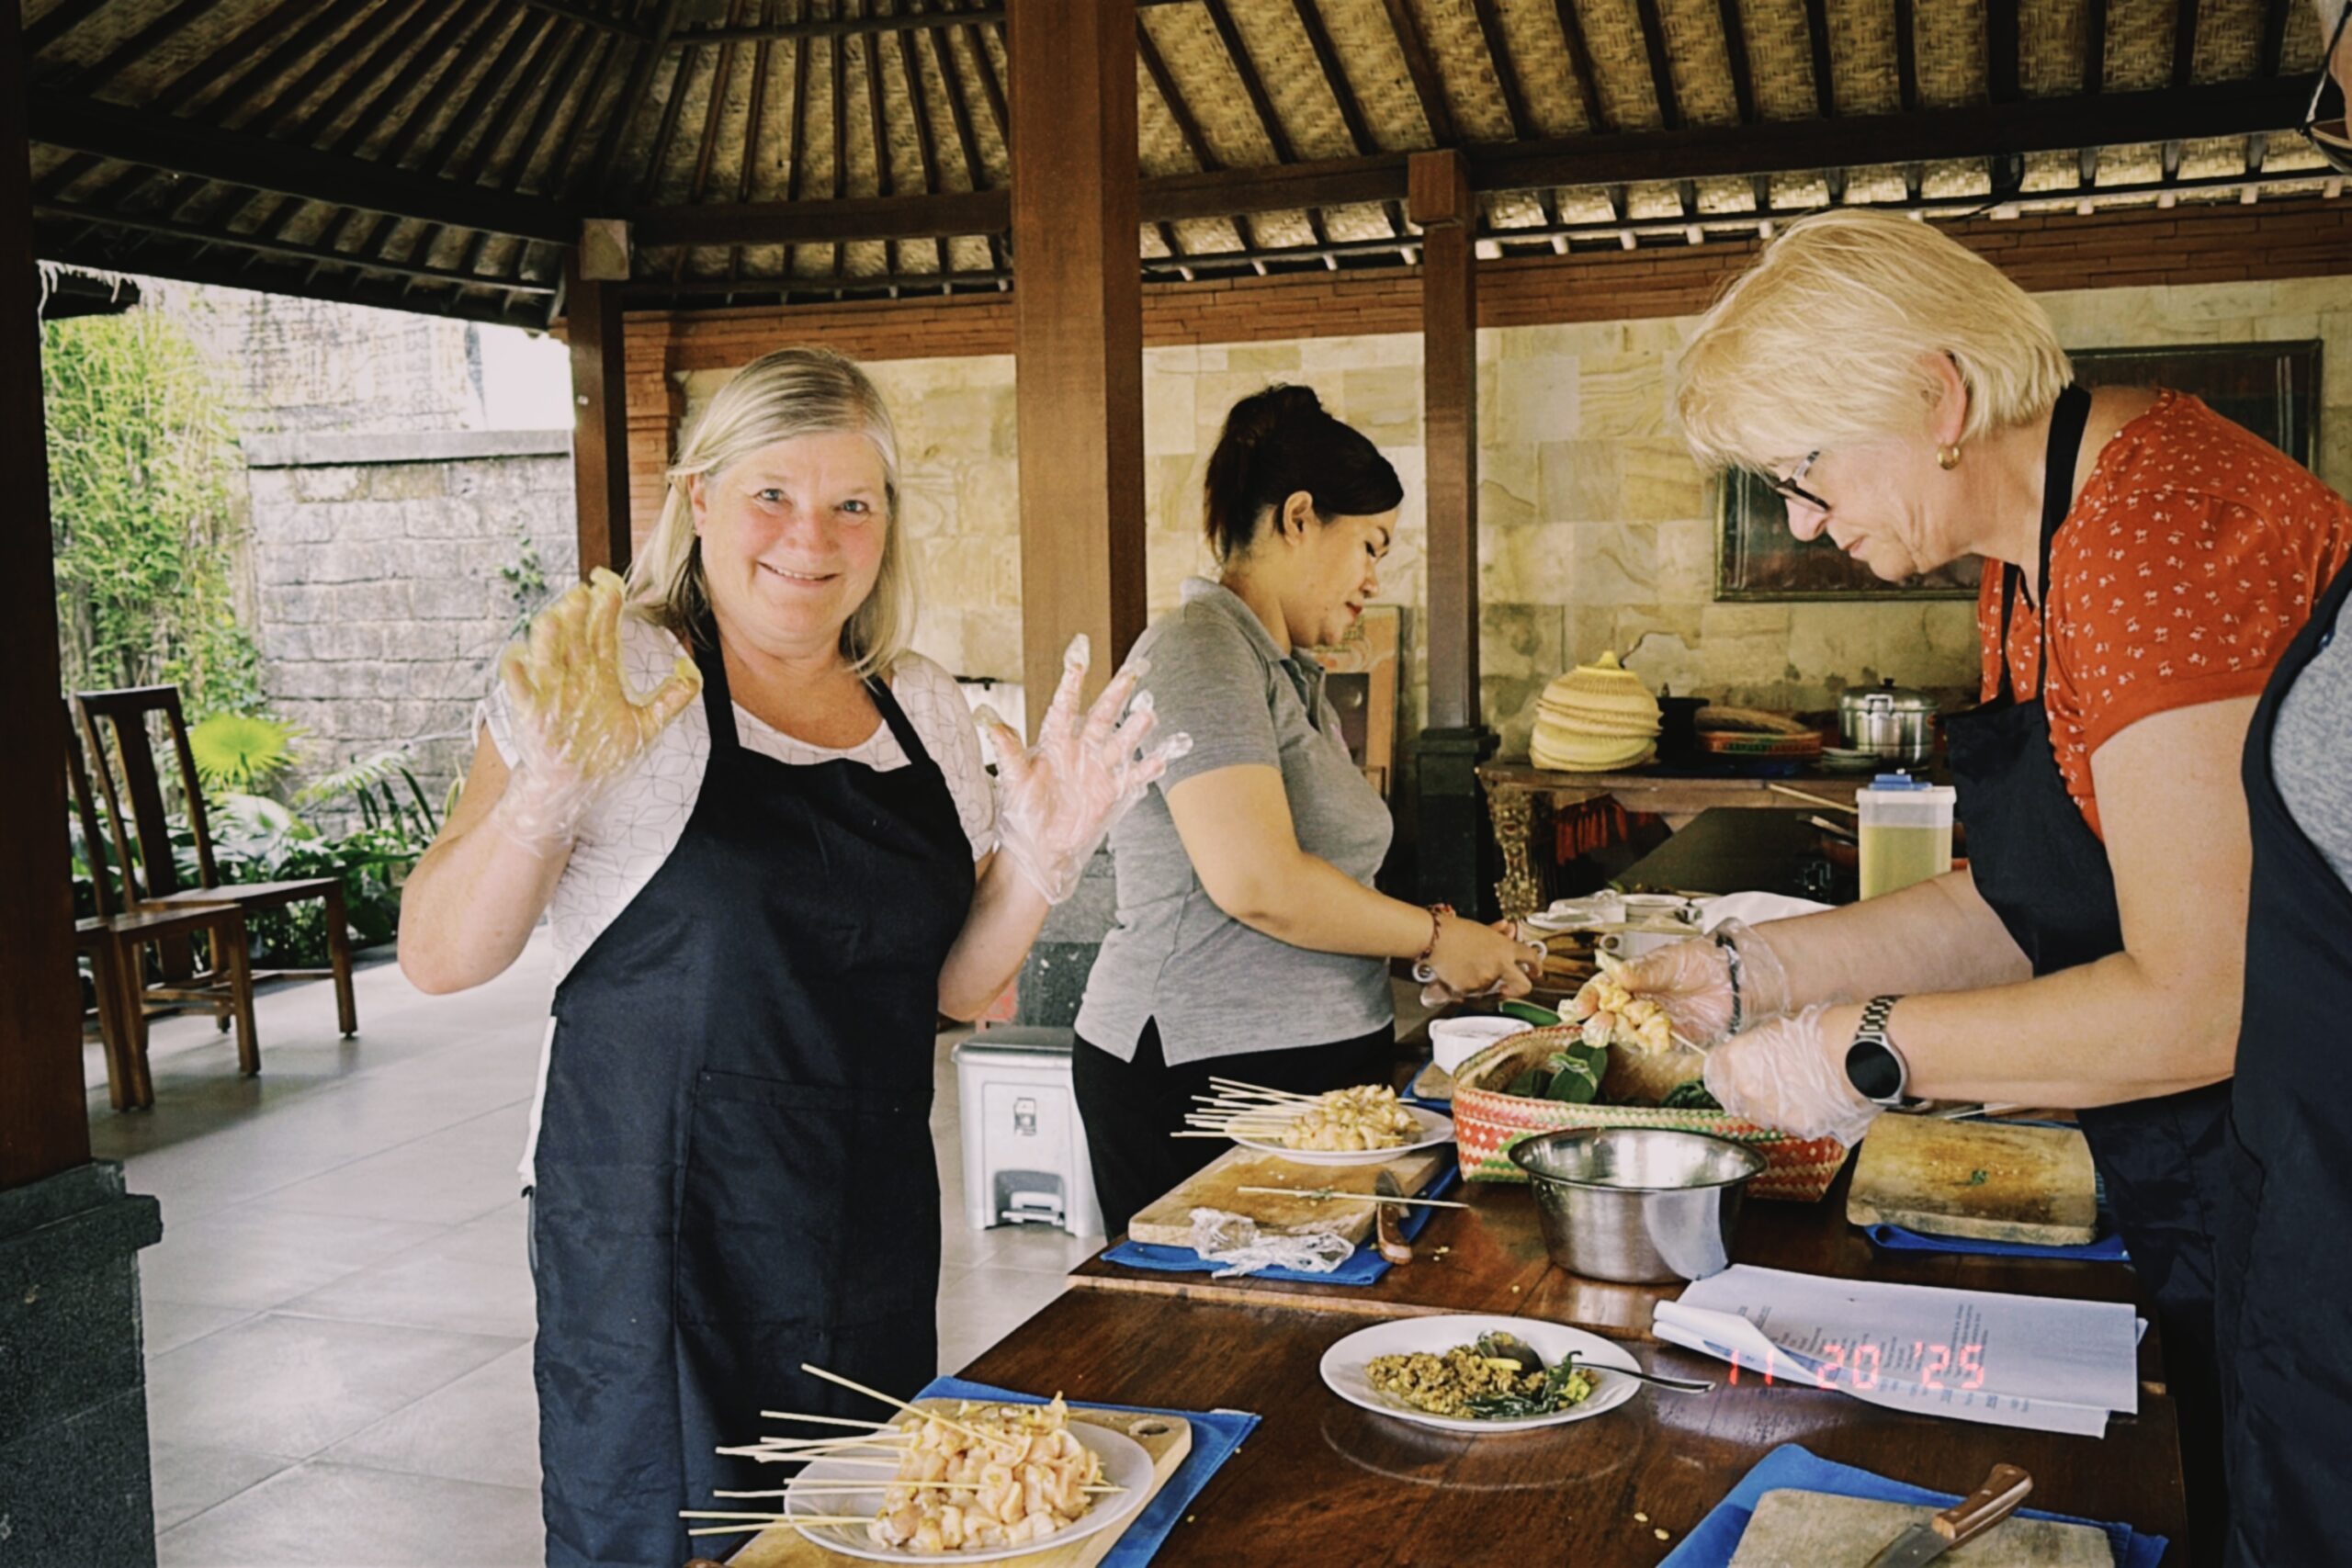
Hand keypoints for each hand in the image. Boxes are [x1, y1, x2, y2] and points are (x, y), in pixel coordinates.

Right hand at [489, 567, 700, 855]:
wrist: (573, 786)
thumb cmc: (604, 753)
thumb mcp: (645, 726)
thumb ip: (671, 699)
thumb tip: (691, 670)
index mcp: (599, 673)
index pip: (603, 630)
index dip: (606, 605)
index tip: (611, 582)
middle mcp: (574, 677)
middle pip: (575, 637)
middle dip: (578, 614)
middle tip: (583, 593)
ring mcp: (551, 694)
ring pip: (547, 657)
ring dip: (549, 638)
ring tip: (554, 618)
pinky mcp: (533, 716)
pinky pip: (520, 692)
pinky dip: (517, 676)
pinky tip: (517, 658)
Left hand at [981, 634, 1191, 904]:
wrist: (1039, 848)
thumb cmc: (1022, 814)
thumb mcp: (1012, 782)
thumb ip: (1007, 750)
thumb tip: (987, 718)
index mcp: (1054, 743)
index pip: (1064, 708)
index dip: (1071, 686)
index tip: (1078, 661)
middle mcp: (1079, 750)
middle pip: (1101, 717)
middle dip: (1116, 695)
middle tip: (1131, 674)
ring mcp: (1097, 770)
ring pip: (1121, 742)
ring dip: (1136, 729)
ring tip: (1149, 713)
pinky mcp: (1110, 791)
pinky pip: (1133, 776)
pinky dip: (1148, 768)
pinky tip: (1161, 758)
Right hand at [1422, 915, 1539, 1001]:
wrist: (1434, 937)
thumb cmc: (1455, 930)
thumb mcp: (1482, 930)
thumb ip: (1499, 934)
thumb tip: (1508, 930)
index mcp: (1506, 948)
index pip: (1531, 958)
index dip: (1536, 966)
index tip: (1535, 971)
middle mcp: (1500, 966)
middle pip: (1524, 986)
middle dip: (1521, 988)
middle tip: (1511, 986)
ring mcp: (1486, 980)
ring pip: (1493, 989)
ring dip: (1485, 982)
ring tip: (1469, 966)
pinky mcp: (1470, 989)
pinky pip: (1474, 992)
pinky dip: (1468, 986)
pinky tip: (1460, 972)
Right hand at [1572, 919, 1789, 1046]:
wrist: (1738, 976)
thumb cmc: (1705, 960)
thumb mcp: (1670, 959)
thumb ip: (1643, 970)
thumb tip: (1617, 973)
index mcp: (1634, 979)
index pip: (1603, 989)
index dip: (1589, 998)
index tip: (1581, 1005)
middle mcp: (1641, 1001)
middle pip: (1610, 1014)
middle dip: (1599, 1019)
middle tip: (1597, 1019)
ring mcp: (1655, 1021)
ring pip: (1628, 1032)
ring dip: (1619, 1032)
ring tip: (1616, 1026)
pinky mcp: (1674, 1037)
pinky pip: (1654, 1044)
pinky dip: (1646, 1043)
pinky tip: (1642, 1037)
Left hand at [1701, 1002, 1877, 1144]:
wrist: (1863, 1050)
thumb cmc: (1826, 1030)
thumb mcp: (1778, 1027)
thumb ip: (1754, 1047)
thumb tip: (1747, 1055)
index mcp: (1737, 1060)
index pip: (1714, 1070)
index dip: (1725, 1066)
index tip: (1731, 1065)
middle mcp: (1748, 1091)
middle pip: (1732, 1096)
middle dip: (1742, 1088)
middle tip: (1763, 1077)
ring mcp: (1773, 1114)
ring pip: (1758, 1114)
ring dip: (1768, 1104)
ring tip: (1792, 1087)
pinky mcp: (1800, 1128)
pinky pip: (1788, 1123)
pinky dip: (1794, 1114)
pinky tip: (1811, 1099)